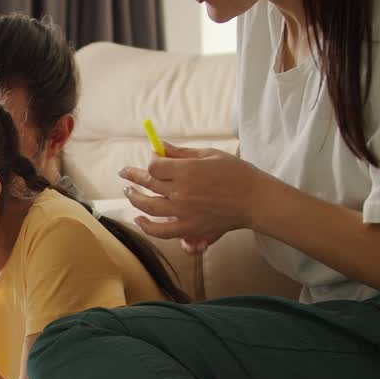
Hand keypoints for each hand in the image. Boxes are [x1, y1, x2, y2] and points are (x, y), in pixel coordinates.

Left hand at [120, 144, 280, 247]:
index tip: (155, 159)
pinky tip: (139, 219)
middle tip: (125, 173)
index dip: (152, 161)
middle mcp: (180, 192)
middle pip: (148, 183)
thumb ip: (182, 153)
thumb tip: (161, 147)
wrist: (254, 200)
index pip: (154, 166)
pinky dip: (147, 226)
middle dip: (133, 176)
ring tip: (128, 192)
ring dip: (134, 198)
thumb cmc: (236, 174)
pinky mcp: (188, 228)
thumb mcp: (209, 155)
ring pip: (148, 206)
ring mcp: (182, 212)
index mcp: (186, 171)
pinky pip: (160, 231)